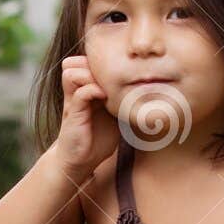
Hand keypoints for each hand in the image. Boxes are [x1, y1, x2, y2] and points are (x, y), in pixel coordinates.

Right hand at [52, 54, 121, 183]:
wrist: (80, 161)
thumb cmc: (98, 140)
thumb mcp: (115, 117)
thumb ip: (123, 103)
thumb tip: (150, 93)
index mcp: (86, 90)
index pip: (89, 63)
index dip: (103, 62)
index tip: (123, 70)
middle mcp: (77, 91)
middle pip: (78, 61)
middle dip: (96, 64)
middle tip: (116, 74)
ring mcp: (73, 101)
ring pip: (73, 72)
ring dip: (91, 74)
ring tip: (108, 86)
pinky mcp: (73, 113)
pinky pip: (81, 93)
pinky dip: (93, 91)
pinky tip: (105, 98)